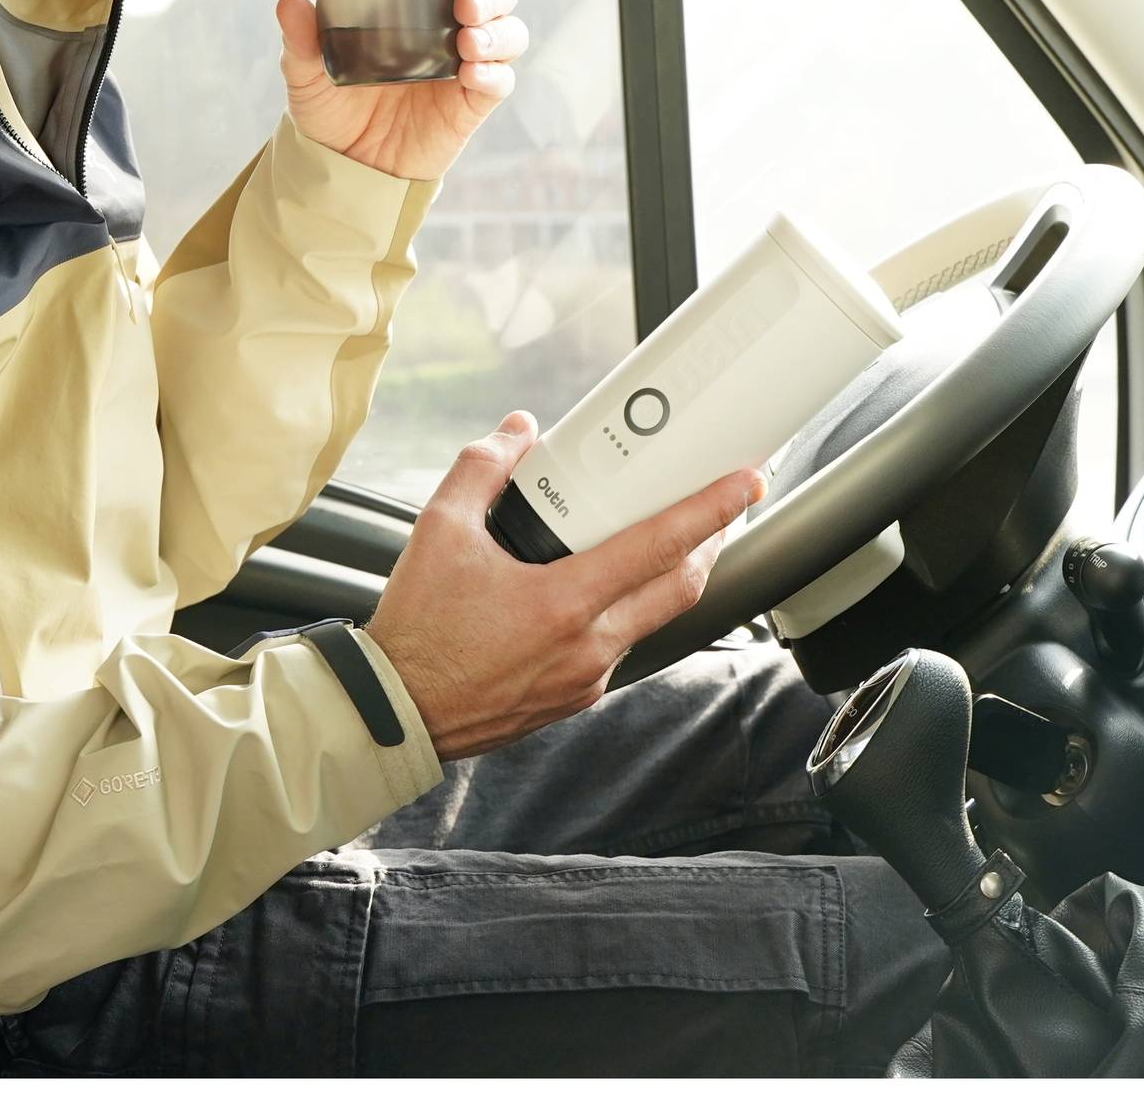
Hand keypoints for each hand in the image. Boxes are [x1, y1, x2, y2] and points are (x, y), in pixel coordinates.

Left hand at [276, 0, 527, 181]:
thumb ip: (302, 40)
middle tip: (464, 2)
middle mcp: (450, 32)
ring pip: (510, 35)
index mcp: (419, 10)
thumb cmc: (330, 110)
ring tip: (468, 41)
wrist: (343, 167)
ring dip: (498, 31)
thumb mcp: (307, 73)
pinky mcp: (470, 106)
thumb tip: (290, 1)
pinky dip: (494, 74)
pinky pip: (499, 83)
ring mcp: (465, 69)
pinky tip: (472, 74)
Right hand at [365, 412, 764, 761]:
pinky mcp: (577, 697)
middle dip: (712, 540)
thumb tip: (518, 431)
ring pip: (655, 618)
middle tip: (723, 504)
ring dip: (671, 577)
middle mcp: (589, 646)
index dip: (711, 508)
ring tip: (668, 538)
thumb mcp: (439, 531)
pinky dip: (631, 609)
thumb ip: (482, 469)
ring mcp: (587, 678)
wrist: (400, 711)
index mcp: (563, 602)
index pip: (660, 545)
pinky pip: (623, 645)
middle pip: (681, 587)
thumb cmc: (419, 630)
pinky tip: (610, 586)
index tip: (744, 481)